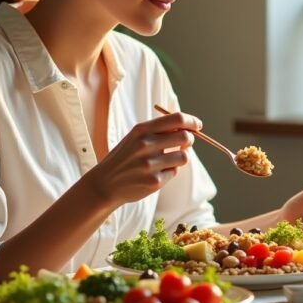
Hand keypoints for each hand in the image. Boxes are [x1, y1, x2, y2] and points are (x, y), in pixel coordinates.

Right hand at [84, 111, 201, 206]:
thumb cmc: (125, 157)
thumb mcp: (136, 137)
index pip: (177, 119)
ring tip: (168, 159)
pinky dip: (170, 171)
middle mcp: (146, 145)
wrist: (105, 183)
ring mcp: (150, 164)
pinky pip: (175, 172)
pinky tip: (156, 172)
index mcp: (141, 130)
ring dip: (180, 157)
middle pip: (185, 137)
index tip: (198, 125)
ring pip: (184, 156)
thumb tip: (188, 127)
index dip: (192, 121)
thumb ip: (159, 130)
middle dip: (189, 140)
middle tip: (184, 144)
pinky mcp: (154, 181)